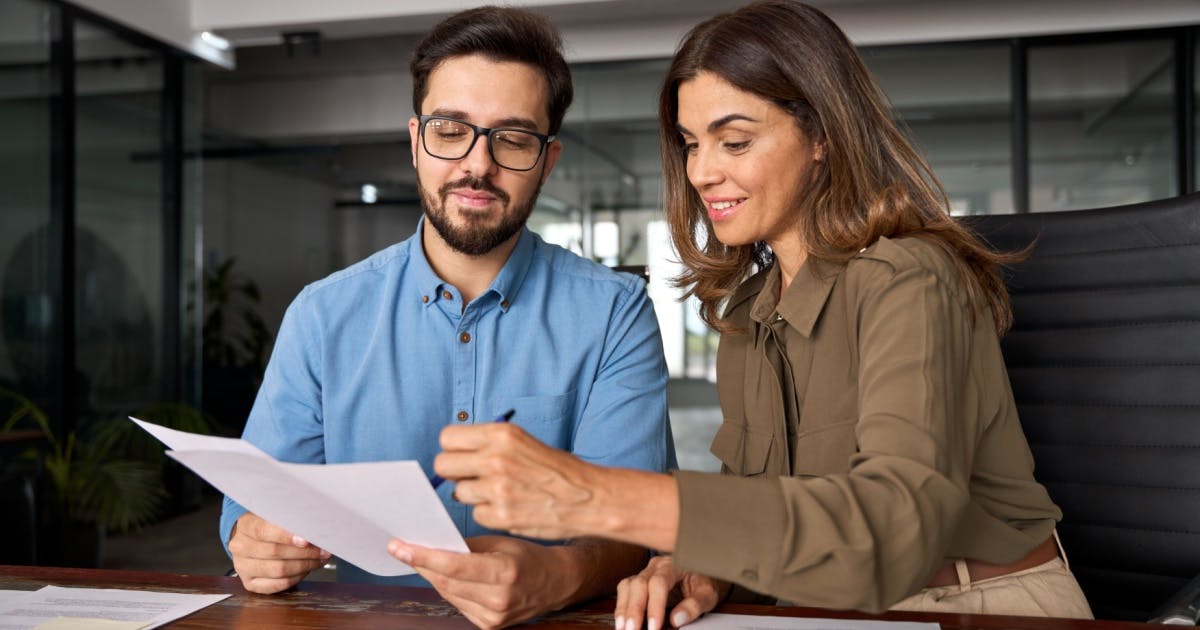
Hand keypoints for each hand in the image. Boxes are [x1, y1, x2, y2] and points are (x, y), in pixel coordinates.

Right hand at [227, 512, 329, 593]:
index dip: (286, 536)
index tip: (306, 540)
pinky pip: (278, 584)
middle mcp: (240, 547)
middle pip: (275, 552)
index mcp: (245, 525)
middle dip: (305, 552)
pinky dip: (296, 578)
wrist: (252, 539)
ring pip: (278, 570)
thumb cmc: (270, 526)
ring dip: (304, 566)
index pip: (263, 530)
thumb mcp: (277, 515)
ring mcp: (243, 567)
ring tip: (319, 559)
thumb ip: (291, 520)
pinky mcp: (250, 583)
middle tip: (323, 550)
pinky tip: (306, 570)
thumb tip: (313, 528)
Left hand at [387, 535, 572, 628]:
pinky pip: (458, 605)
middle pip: (446, 582)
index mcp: (505, 572)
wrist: (555, 582)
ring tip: (421, 559)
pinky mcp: (489, 626)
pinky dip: (448, 589)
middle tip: (402, 549)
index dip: (423, 557)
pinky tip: (445, 576)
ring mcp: (494, 617)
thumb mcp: (500, 542)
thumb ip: (467, 546)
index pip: (453, 566)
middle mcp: (499, 599)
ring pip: (448, 594)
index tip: (399, 547)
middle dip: (421, 564)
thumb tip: (433, 543)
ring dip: (432, 576)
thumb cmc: (529, 557)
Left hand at [435, 422, 601, 539]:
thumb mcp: (523, 441)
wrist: (589, 496)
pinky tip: (509, 508)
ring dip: (474, 495)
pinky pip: (476, 514)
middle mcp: (495, 458)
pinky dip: (489, 513)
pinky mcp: (501, 515)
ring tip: (499, 494)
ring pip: (458, 492)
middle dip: (455, 473)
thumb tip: (455, 454)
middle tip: (472, 477)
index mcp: (501, 435)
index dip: (453, 449)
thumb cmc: (557, 469)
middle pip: (443, 464)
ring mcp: (497, 488)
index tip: (463, 456)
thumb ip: (489, 444)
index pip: (447, 437)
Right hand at [614, 555, 728, 629]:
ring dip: (624, 609)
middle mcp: (656, 566)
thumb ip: (695, 605)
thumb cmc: (703, 583)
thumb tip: (676, 619)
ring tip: (622, 628)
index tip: (654, 627)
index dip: (654, 606)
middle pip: (639, 584)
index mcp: (673, 565)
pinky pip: (625, 591)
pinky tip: (622, 622)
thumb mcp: (707, 594)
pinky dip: (622, 608)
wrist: (701, 574)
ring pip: (628, 586)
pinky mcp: (638, 582)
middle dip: (634, 609)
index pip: (659, 582)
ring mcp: (645, 573)